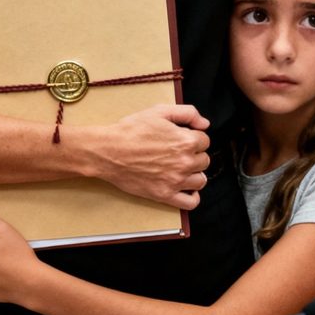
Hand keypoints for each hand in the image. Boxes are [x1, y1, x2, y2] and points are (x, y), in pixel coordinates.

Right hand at [83, 104, 211, 210]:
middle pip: (204, 160)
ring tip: (181, 168)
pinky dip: (193, 196)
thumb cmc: (132, 130)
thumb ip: (188, 113)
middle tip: (178, 152)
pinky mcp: (164, 195)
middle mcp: (185, 162)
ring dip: (194, 173)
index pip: (205, 141)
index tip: (182, 138)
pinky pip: (191, 202)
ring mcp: (175, 180)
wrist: (108, 151)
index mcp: (186, 141)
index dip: (194, 137)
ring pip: (200, 180)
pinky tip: (186, 187)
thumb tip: (205, 124)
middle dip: (194, 154)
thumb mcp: (160, 111)